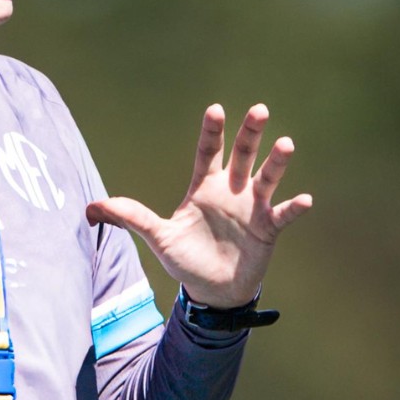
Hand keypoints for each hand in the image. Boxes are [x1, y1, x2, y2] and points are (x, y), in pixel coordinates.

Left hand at [87, 103, 312, 308]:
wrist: (212, 290)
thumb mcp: (158, 238)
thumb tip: (94, 206)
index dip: (213, 132)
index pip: (208, 152)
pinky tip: (305, 200)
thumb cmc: (186, 259)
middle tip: (259, 110)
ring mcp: (252, 207)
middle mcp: (231, 190)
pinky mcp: (269, 228)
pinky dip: (294, 207)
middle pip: (242, 155)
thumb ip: (132, 218)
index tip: (216, 109)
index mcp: (204, 187)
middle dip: (250, 133)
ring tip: (285, 145)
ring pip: (267, 177)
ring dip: (277, 162)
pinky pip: (284, 214)